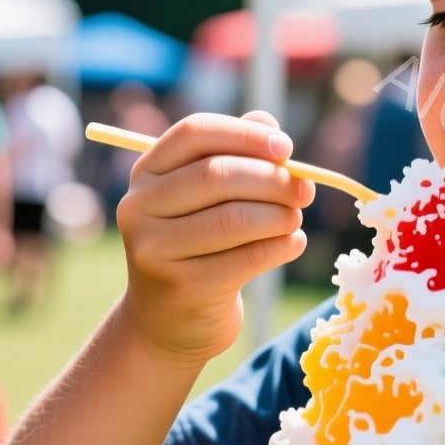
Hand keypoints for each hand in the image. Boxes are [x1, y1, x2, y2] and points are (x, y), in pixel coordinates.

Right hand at [115, 111, 315, 366]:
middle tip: (305, 190)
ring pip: (233, 219)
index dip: (245, 135)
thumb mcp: (207, 197)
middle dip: (272, 179)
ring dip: (280, 215)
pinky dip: (280, 247)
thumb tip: (269, 126)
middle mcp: (139, 207)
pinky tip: (293, 243)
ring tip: (295, 219)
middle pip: (216, 175)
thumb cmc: (199, 242)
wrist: (169, 318)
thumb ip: (235, 154)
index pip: (194, 133)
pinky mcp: (182, 287)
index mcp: (146, 172)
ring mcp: (155, 250)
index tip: (286, 147)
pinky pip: (245, 259)